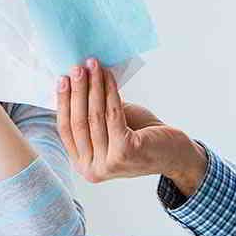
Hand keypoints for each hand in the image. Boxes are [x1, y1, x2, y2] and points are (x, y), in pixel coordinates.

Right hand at [57, 59, 205, 192]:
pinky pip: (112, 114)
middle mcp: (91, 170)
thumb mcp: (109, 126)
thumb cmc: (140, 136)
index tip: (62, 78)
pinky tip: (109, 75)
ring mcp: (107, 164)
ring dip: (93, 86)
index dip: (63, 102)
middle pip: (78, 122)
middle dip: (77, 90)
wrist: (173, 152)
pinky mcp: (124, 152)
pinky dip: (110, 91)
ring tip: (92, 65)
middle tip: (77, 67)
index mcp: (83, 165)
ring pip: (94, 116)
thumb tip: (74, 80)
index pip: (65, 129)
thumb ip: (91, 112)